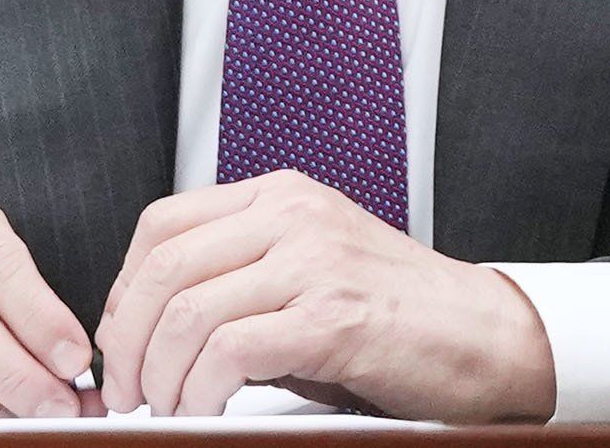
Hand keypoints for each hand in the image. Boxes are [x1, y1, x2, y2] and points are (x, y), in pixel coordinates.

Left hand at [94, 171, 553, 420]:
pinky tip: (205, 412)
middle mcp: (292, 216)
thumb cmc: (402, 317)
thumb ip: (244, 278)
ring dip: (160, 377)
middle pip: (163, 268)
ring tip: (167, 410)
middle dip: (129, 342)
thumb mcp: (312, 273)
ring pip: (187, 312)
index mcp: (282, 198)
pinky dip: (200, 392)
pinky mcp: (332, 317)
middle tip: (127, 391)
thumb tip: (158, 327)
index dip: (123, 290)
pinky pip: (230, 350)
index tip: (120, 343)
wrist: (489, 338)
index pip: (163, 224)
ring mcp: (313, 261)